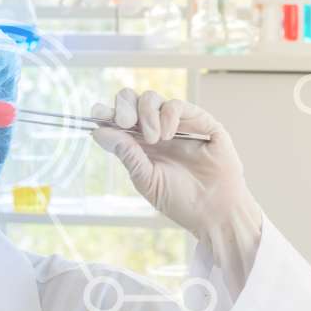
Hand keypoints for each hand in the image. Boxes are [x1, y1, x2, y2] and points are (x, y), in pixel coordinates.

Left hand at [91, 88, 262, 291]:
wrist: (213, 212)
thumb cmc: (180, 201)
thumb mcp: (146, 179)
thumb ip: (126, 154)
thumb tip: (99, 131)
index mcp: (140, 145)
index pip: (118, 119)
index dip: (106, 112)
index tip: (97, 114)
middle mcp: (156, 131)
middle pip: (133, 101)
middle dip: (124, 106)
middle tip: (125, 123)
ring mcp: (178, 126)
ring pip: (152, 98)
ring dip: (147, 114)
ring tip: (154, 139)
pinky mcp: (201, 123)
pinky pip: (178, 105)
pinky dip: (167, 115)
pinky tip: (167, 135)